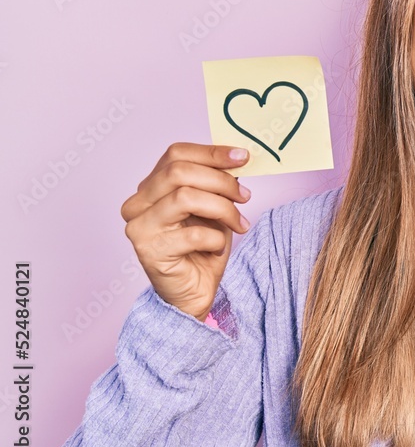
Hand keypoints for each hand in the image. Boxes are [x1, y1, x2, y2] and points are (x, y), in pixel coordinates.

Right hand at [120, 143, 251, 320]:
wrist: (193, 293)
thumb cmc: (202, 248)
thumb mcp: (213, 207)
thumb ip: (216, 183)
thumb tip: (237, 158)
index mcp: (150, 187)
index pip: (175, 154)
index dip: (211, 152)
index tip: (243, 157)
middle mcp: (137, 203)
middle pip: (179, 171)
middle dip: (221, 181)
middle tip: (245, 195)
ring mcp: (139, 227)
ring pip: (185, 197)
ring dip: (223, 209)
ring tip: (239, 223)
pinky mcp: (149, 251)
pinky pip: (193, 234)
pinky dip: (216, 239)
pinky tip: (219, 247)